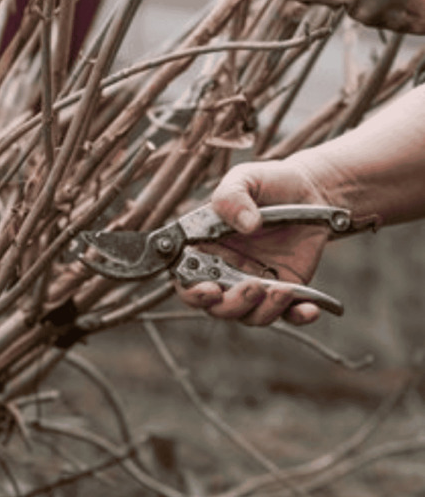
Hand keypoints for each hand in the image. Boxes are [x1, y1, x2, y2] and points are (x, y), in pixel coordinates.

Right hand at [176, 159, 331, 325]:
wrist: (310, 189)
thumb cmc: (268, 183)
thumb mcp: (245, 178)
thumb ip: (234, 196)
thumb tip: (246, 224)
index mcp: (206, 246)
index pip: (187, 279)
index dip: (193, 291)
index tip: (210, 289)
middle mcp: (226, 270)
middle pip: (217, 306)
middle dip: (231, 305)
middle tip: (253, 287)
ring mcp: (255, 282)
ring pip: (249, 315)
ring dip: (264, 311)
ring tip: (284, 289)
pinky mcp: (285, 289)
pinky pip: (287, 315)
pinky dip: (297, 317)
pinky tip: (309, 309)